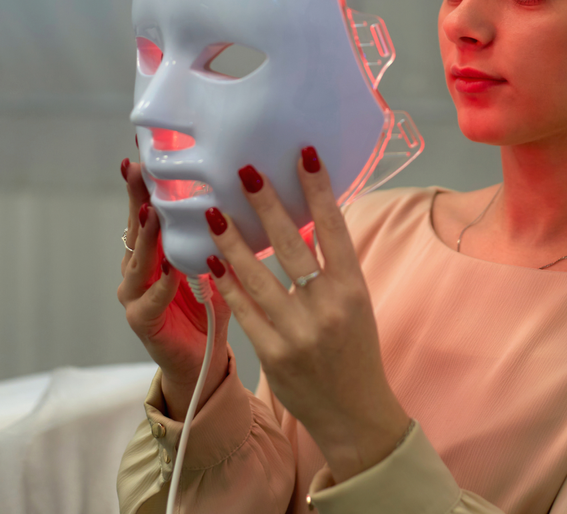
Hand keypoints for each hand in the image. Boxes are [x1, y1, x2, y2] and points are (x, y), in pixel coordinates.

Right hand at [118, 159, 232, 416]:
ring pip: (138, 261)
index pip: (145, 211)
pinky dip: (160, 285)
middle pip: (134, 229)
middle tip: (138, 169)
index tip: (140, 151)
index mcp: (154, 252)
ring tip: (152, 213)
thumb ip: (218, 233)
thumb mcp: (216, 262)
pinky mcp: (142, 322)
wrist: (203, 361)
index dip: (143, 184)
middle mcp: (137, 270)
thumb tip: (244, 191)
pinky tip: (168, 269)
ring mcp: (135, 296)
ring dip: (146, 237)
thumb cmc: (210, 307)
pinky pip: (150, 300)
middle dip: (136, 199)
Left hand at [206, 148, 410, 483]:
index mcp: (354, 289)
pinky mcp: (275, 354)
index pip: (335, 230)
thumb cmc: (355, 350)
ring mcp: (299, 332)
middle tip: (244, 170)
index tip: (304, 155)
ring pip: (258, 276)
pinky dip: (226, 284)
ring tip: (213, 211)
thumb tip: (305, 221)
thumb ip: (333, 269)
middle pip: (291, 245)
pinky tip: (210, 261)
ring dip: (232, 241)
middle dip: (265, 205)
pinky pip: (244, 311)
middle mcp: (328, 307)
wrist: (354, 412)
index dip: (319, 191)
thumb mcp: (356, 305)